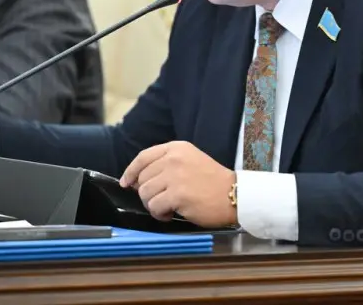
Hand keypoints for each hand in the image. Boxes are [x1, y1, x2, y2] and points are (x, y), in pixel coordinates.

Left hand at [120, 141, 236, 227]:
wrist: (235, 194)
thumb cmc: (214, 182)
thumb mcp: (191, 161)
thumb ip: (166, 165)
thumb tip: (137, 182)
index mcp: (176, 148)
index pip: (143, 157)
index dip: (131, 171)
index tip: (126, 182)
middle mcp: (173, 159)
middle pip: (142, 178)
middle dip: (147, 193)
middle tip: (162, 200)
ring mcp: (175, 176)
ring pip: (145, 194)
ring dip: (154, 205)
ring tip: (169, 207)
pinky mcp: (177, 194)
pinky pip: (154, 207)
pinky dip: (160, 214)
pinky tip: (171, 214)